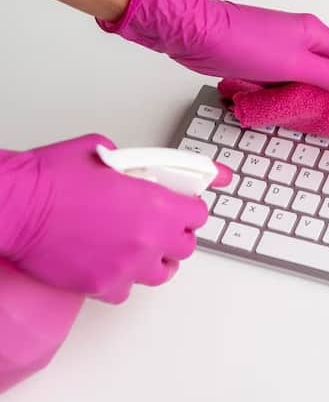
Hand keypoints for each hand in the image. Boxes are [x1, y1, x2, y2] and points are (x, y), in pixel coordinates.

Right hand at [0, 134, 229, 303]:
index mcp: (156, 203)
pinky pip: (127, 290)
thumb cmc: (51, 179)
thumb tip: (143, 172)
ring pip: (162, 273)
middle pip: (186, 246)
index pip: (198, 213)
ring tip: (142, 248)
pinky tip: (114, 264)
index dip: (190, 208)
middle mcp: (148, 239)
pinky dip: (125, 278)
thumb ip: (135, 166)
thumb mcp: (104, 152)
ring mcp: (127, 267)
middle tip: (162, 226)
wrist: (15, 208)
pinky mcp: (103, 286)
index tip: (184, 206)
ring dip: (157, 259)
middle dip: (176, 234)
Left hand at [97, 0, 328, 96]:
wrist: (196, 35)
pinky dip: (299, 97)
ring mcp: (285, 53)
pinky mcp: (267, 64)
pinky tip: (304, 113)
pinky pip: (293, 83)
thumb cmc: (244, 44)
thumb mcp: (294, 62)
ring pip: (314, 79)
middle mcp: (304, 41)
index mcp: (317, 34)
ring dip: (322, 97)